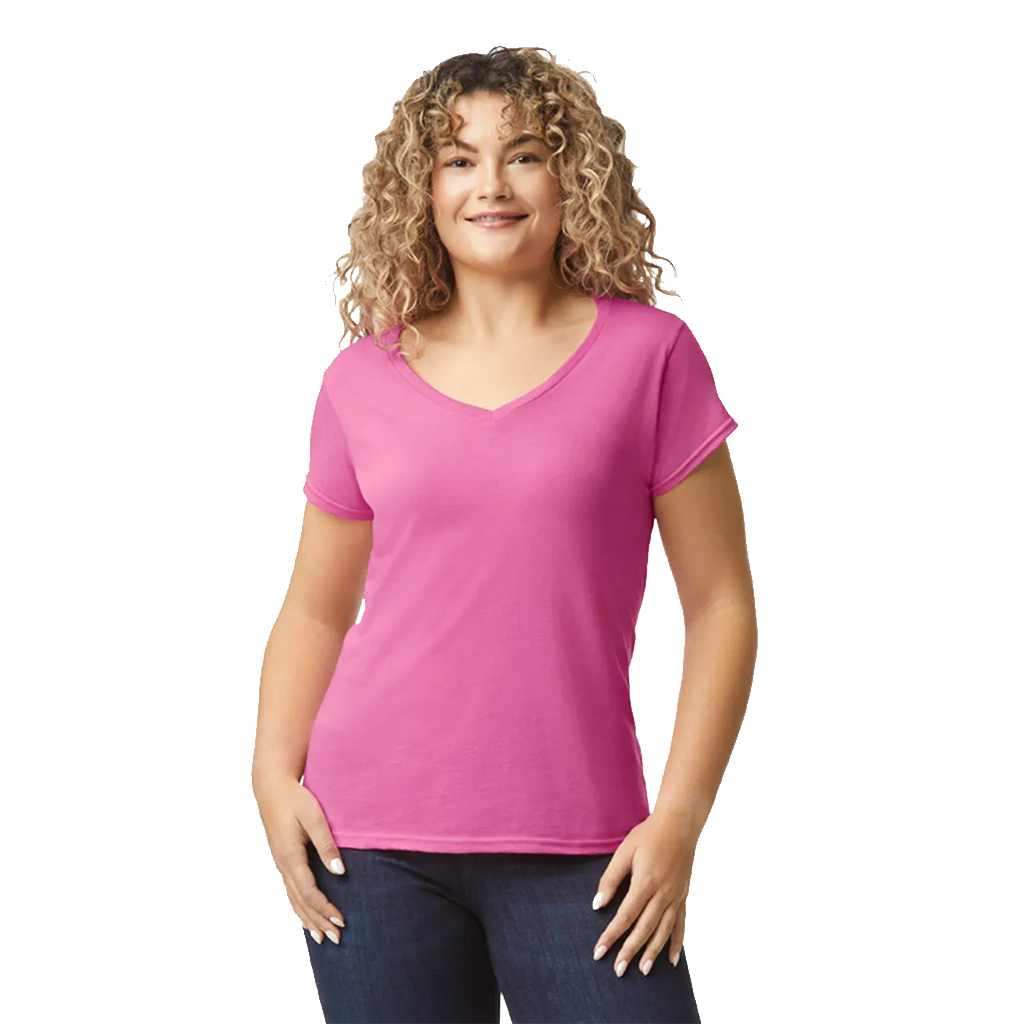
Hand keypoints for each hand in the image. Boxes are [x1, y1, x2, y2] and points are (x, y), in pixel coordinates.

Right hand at [253, 775, 347, 944]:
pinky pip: (290, 892)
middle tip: (337, 939)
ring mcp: (280, 864)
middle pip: (301, 902)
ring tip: (322, 938)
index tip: (341, 920)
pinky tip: (305, 918)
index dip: (325, 908)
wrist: (272, 788)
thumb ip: (327, 844)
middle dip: (318, 921)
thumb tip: (340, 872)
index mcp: (290, 856)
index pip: (309, 892)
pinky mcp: (282, 860)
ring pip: (293, 900)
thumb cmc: (295, 799)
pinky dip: (298, 908)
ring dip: (308, 919)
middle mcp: (282, 865)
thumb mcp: (314, 816)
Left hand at [590, 811, 696, 975]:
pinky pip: (681, 924)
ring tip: (643, 970)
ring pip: (663, 931)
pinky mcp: (684, 896)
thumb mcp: (624, 852)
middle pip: (644, 929)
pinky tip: (672, 959)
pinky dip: (677, 943)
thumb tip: (598, 905)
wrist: (679, 824)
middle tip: (618, 971)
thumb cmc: (648, 835)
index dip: (611, 936)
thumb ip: (610, 879)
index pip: (624, 917)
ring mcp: (676, 897)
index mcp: (645, 883)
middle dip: (629, 951)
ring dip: (652, 952)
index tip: (599, 952)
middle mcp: (663, 894)